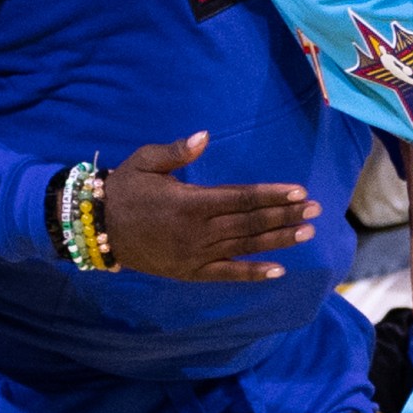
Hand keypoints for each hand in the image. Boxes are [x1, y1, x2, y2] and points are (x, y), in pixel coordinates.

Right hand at [98, 132, 320, 281]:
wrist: (96, 228)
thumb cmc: (123, 190)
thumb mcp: (145, 161)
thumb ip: (177, 151)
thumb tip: (205, 137)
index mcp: (190, 202)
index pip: (241, 198)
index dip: (272, 195)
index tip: (299, 191)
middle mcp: (198, 231)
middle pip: (250, 223)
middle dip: (286, 215)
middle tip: (315, 210)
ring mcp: (196, 255)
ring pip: (245, 246)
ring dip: (279, 240)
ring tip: (307, 232)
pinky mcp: (190, 271)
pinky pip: (227, 274)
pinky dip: (252, 274)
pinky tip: (278, 271)